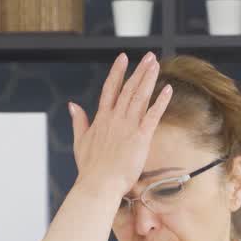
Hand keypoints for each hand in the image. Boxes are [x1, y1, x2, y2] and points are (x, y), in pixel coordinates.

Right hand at [67, 52, 172, 196]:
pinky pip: (152, 115)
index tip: (123, 58)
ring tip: (156, 64)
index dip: (117, 72)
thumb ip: (78, 121)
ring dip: (148, 79)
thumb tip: (72, 105)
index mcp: (101, 119)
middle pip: (128, 89)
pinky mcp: (140, 137)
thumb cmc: (90, 169)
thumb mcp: (80, 141)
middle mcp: (115, 118)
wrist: (98, 184)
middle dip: (139, 71)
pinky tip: (168, 89)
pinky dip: (160, 101)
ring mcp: (127, 126)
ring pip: (140, 97)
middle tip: (148, 56)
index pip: (110, 89)